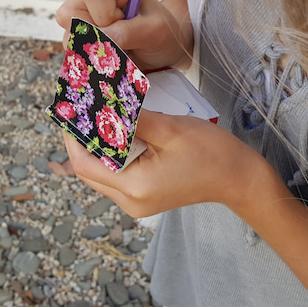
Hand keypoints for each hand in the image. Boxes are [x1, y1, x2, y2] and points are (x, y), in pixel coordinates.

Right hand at [55, 0, 192, 70]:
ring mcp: (85, 19)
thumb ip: (126, 33)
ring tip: (119, 49)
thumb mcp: (154, 31)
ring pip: (68, 36)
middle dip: (95, 34)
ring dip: (93, 50)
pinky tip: (111, 57)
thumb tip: (96, 40)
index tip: (124, 22)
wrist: (166, 52)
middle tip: (121, 39)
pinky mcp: (82, 39)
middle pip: (69, 14)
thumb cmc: (164, 33)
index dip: (105, 14)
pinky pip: (73, 52)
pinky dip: (91, 60)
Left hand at [64, 109, 273, 217]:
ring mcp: (136, 202)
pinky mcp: (143, 197)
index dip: (71, 135)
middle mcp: (129, 201)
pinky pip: (115, 174)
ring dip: (96, 144)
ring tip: (95, 114)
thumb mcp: (169, 128)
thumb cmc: (210, 152)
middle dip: (81, 138)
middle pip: (88, 169)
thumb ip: (131, 118)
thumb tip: (100, 104)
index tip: (68, 108)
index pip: (84, 163)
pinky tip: (115, 130)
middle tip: (79, 107)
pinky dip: (111, 153)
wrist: (238, 178)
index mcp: (133, 187)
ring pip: (100, 172)